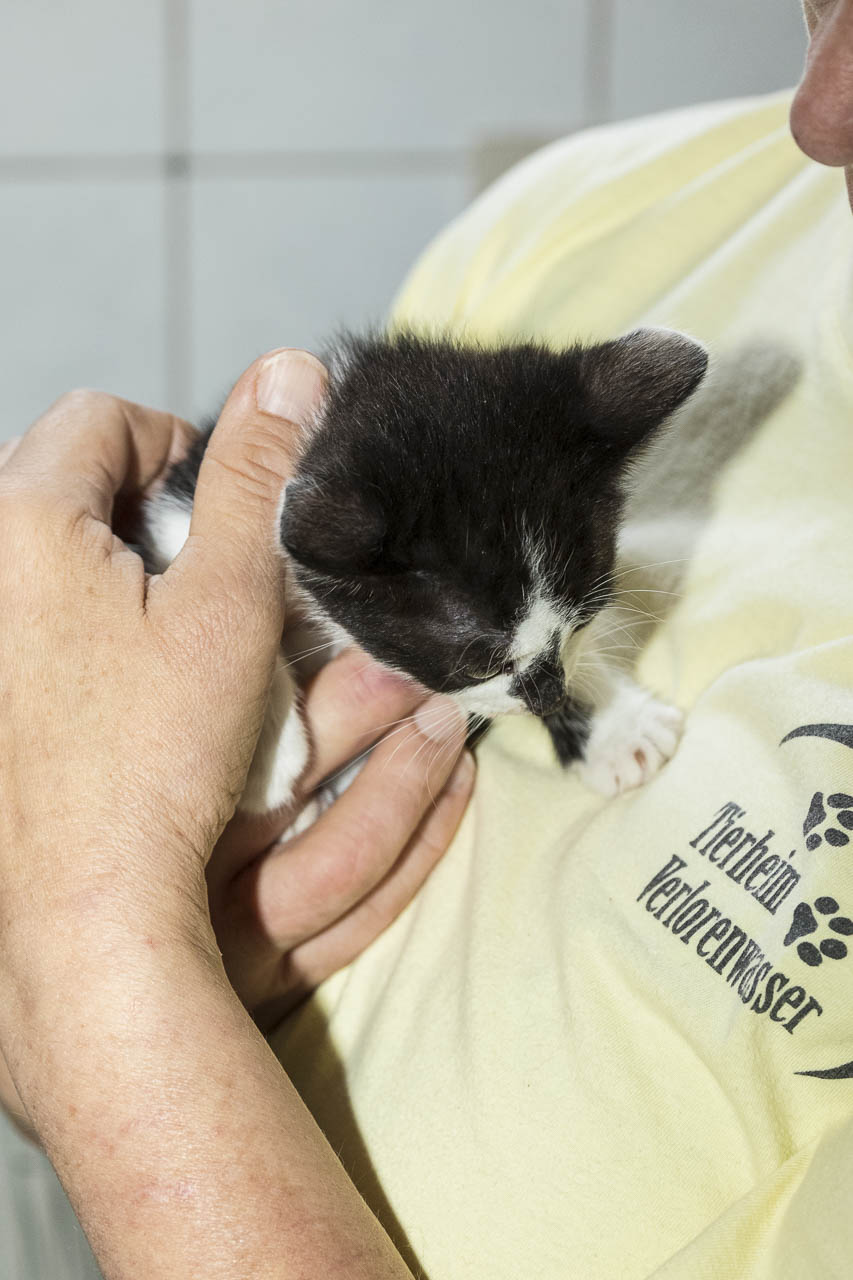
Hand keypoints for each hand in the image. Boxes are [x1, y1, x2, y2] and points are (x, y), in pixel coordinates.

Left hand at [0, 348, 472, 1059]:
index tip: (224, 517)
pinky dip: (76, 614)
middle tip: (203, 578)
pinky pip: (26, 605)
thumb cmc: (155, 760)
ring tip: (167, 632)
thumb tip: (289, 372)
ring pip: (43, 543)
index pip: (102, 418)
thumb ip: (259, 479)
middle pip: (63, 477)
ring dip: (110, 561)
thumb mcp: (230, 603)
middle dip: (141, 508)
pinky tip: (120, 677)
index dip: (180, 449)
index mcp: (18, 521)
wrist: (85, 902)